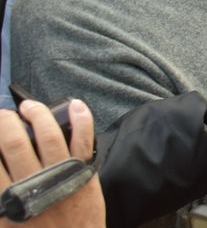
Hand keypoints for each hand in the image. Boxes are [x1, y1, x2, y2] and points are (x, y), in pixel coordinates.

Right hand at [0, 100, 103, 227]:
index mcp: (7, 199)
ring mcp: (61, 176)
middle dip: (5, 121)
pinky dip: (81, 119)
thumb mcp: (4, 222)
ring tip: (29, 106)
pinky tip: (74, 105)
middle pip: (15, 142)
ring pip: (48, 135)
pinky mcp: (84, 172)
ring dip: (37, 114)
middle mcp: (33, 184)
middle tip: (2, 115)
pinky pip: (84, 140)